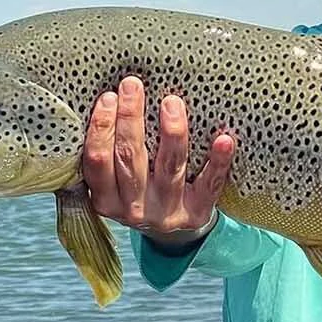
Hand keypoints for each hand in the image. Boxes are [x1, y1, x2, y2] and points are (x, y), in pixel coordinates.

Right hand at [82, 76, 234, 249]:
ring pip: (169, 167)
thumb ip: (108, 154)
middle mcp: (133, 209)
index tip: (108, 96)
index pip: (98, 162)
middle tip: (133, 85)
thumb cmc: (139, 192)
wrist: (171, 236)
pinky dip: (217, 161)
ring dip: (171, 133)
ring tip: (171, 102)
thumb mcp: (114, 184)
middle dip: (130, 119)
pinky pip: (209, 185)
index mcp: (106, 199)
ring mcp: (167, 212)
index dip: (101, 130)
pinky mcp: (197, 213)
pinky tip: (223, 139)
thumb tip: (106, 100)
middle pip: (131, 159)